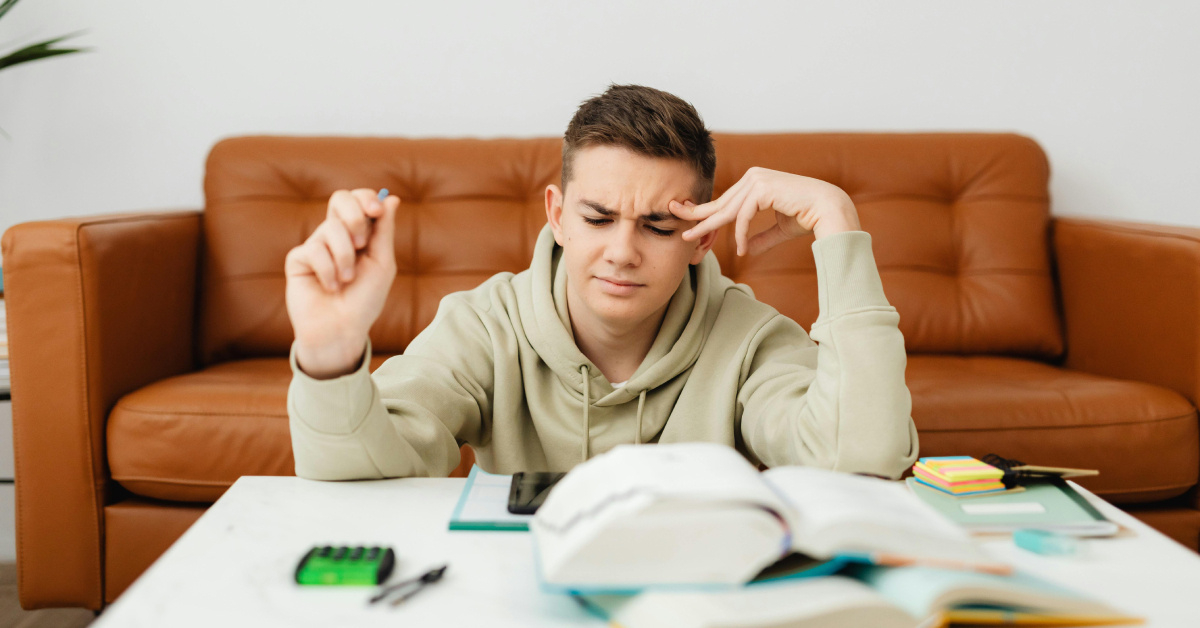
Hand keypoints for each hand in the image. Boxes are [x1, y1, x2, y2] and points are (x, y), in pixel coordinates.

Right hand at [285, 189, 399, 378]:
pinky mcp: (298, 259)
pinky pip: (314, 250)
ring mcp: (316, 245)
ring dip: (345, 257)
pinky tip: (330, 287)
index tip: (376, 211)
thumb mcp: (382, 263)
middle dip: (355, 218)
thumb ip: (384, 231)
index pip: (359, 199)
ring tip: (347, 280)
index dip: (366, 198)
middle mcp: (336, 235)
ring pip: (330, 228)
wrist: (342, 329)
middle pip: (340, 198)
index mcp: (359, 233)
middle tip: (362, 243)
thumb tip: (391, 198)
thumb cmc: (365, 300)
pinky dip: (328, 271)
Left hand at [669, 167, 860, 255]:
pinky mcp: (763, 188)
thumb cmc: (807, 217)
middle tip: (673, 217)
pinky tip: (742, 250)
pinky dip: (741, 235)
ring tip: (692, 239)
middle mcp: (753, 177)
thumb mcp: (778, 228)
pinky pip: (743, 216)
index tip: (684, 216)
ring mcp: (757, 180)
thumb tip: (748, 249)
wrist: (829, 210)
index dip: (704, 210)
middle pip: (720, 202)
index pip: (724, 199)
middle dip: (696, 212)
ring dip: (710, 227)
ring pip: (727, 210)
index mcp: (755, 181)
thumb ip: (761, 236)